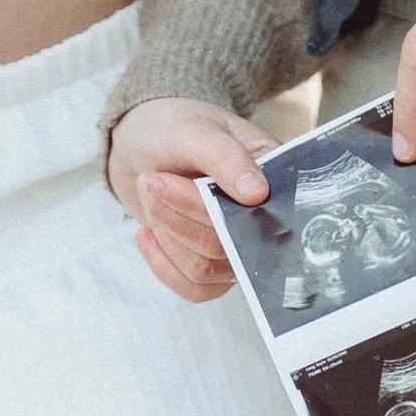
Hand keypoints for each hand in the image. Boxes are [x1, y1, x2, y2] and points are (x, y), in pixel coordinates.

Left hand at [108, 101, 273, 303]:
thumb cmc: (173, 127)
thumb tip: (257, 194)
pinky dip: (163, 265)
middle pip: (228, 246)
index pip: (265, 213)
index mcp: (274, 178)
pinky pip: (195, 288)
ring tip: (150, 193)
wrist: (140, 142)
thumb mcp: (195, 129)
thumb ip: (225, 157)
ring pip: (206, 269)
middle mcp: (262, 218)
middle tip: (153, 180)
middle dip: (179, 215)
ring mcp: (236, 245)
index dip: (221, 208)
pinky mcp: (210, 263)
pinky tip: (146, 234)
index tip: (186, 181)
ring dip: (167, 233)